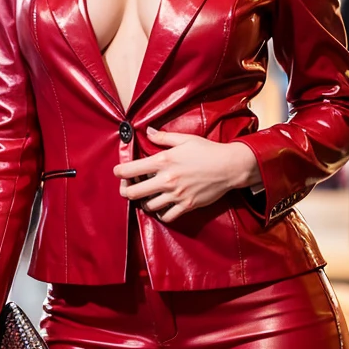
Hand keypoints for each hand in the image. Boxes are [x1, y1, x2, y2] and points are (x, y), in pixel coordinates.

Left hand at [113, 128, 259, 221]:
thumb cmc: (207, 151)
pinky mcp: (187, 205)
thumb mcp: (184, 139)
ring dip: (144, 202)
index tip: (119, 172)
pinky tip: (162, 207)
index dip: (119, 172)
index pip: (131, 169)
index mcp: (163, 161)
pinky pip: (167, 216)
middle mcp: (167, 179)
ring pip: (148, 206)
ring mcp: (177, 194)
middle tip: (128, 189)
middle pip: (134, 192)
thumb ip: (163, 137)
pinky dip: (161, 214)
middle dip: (126, 191)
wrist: (229, 167)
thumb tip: (146, 132)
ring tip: (147, 197)